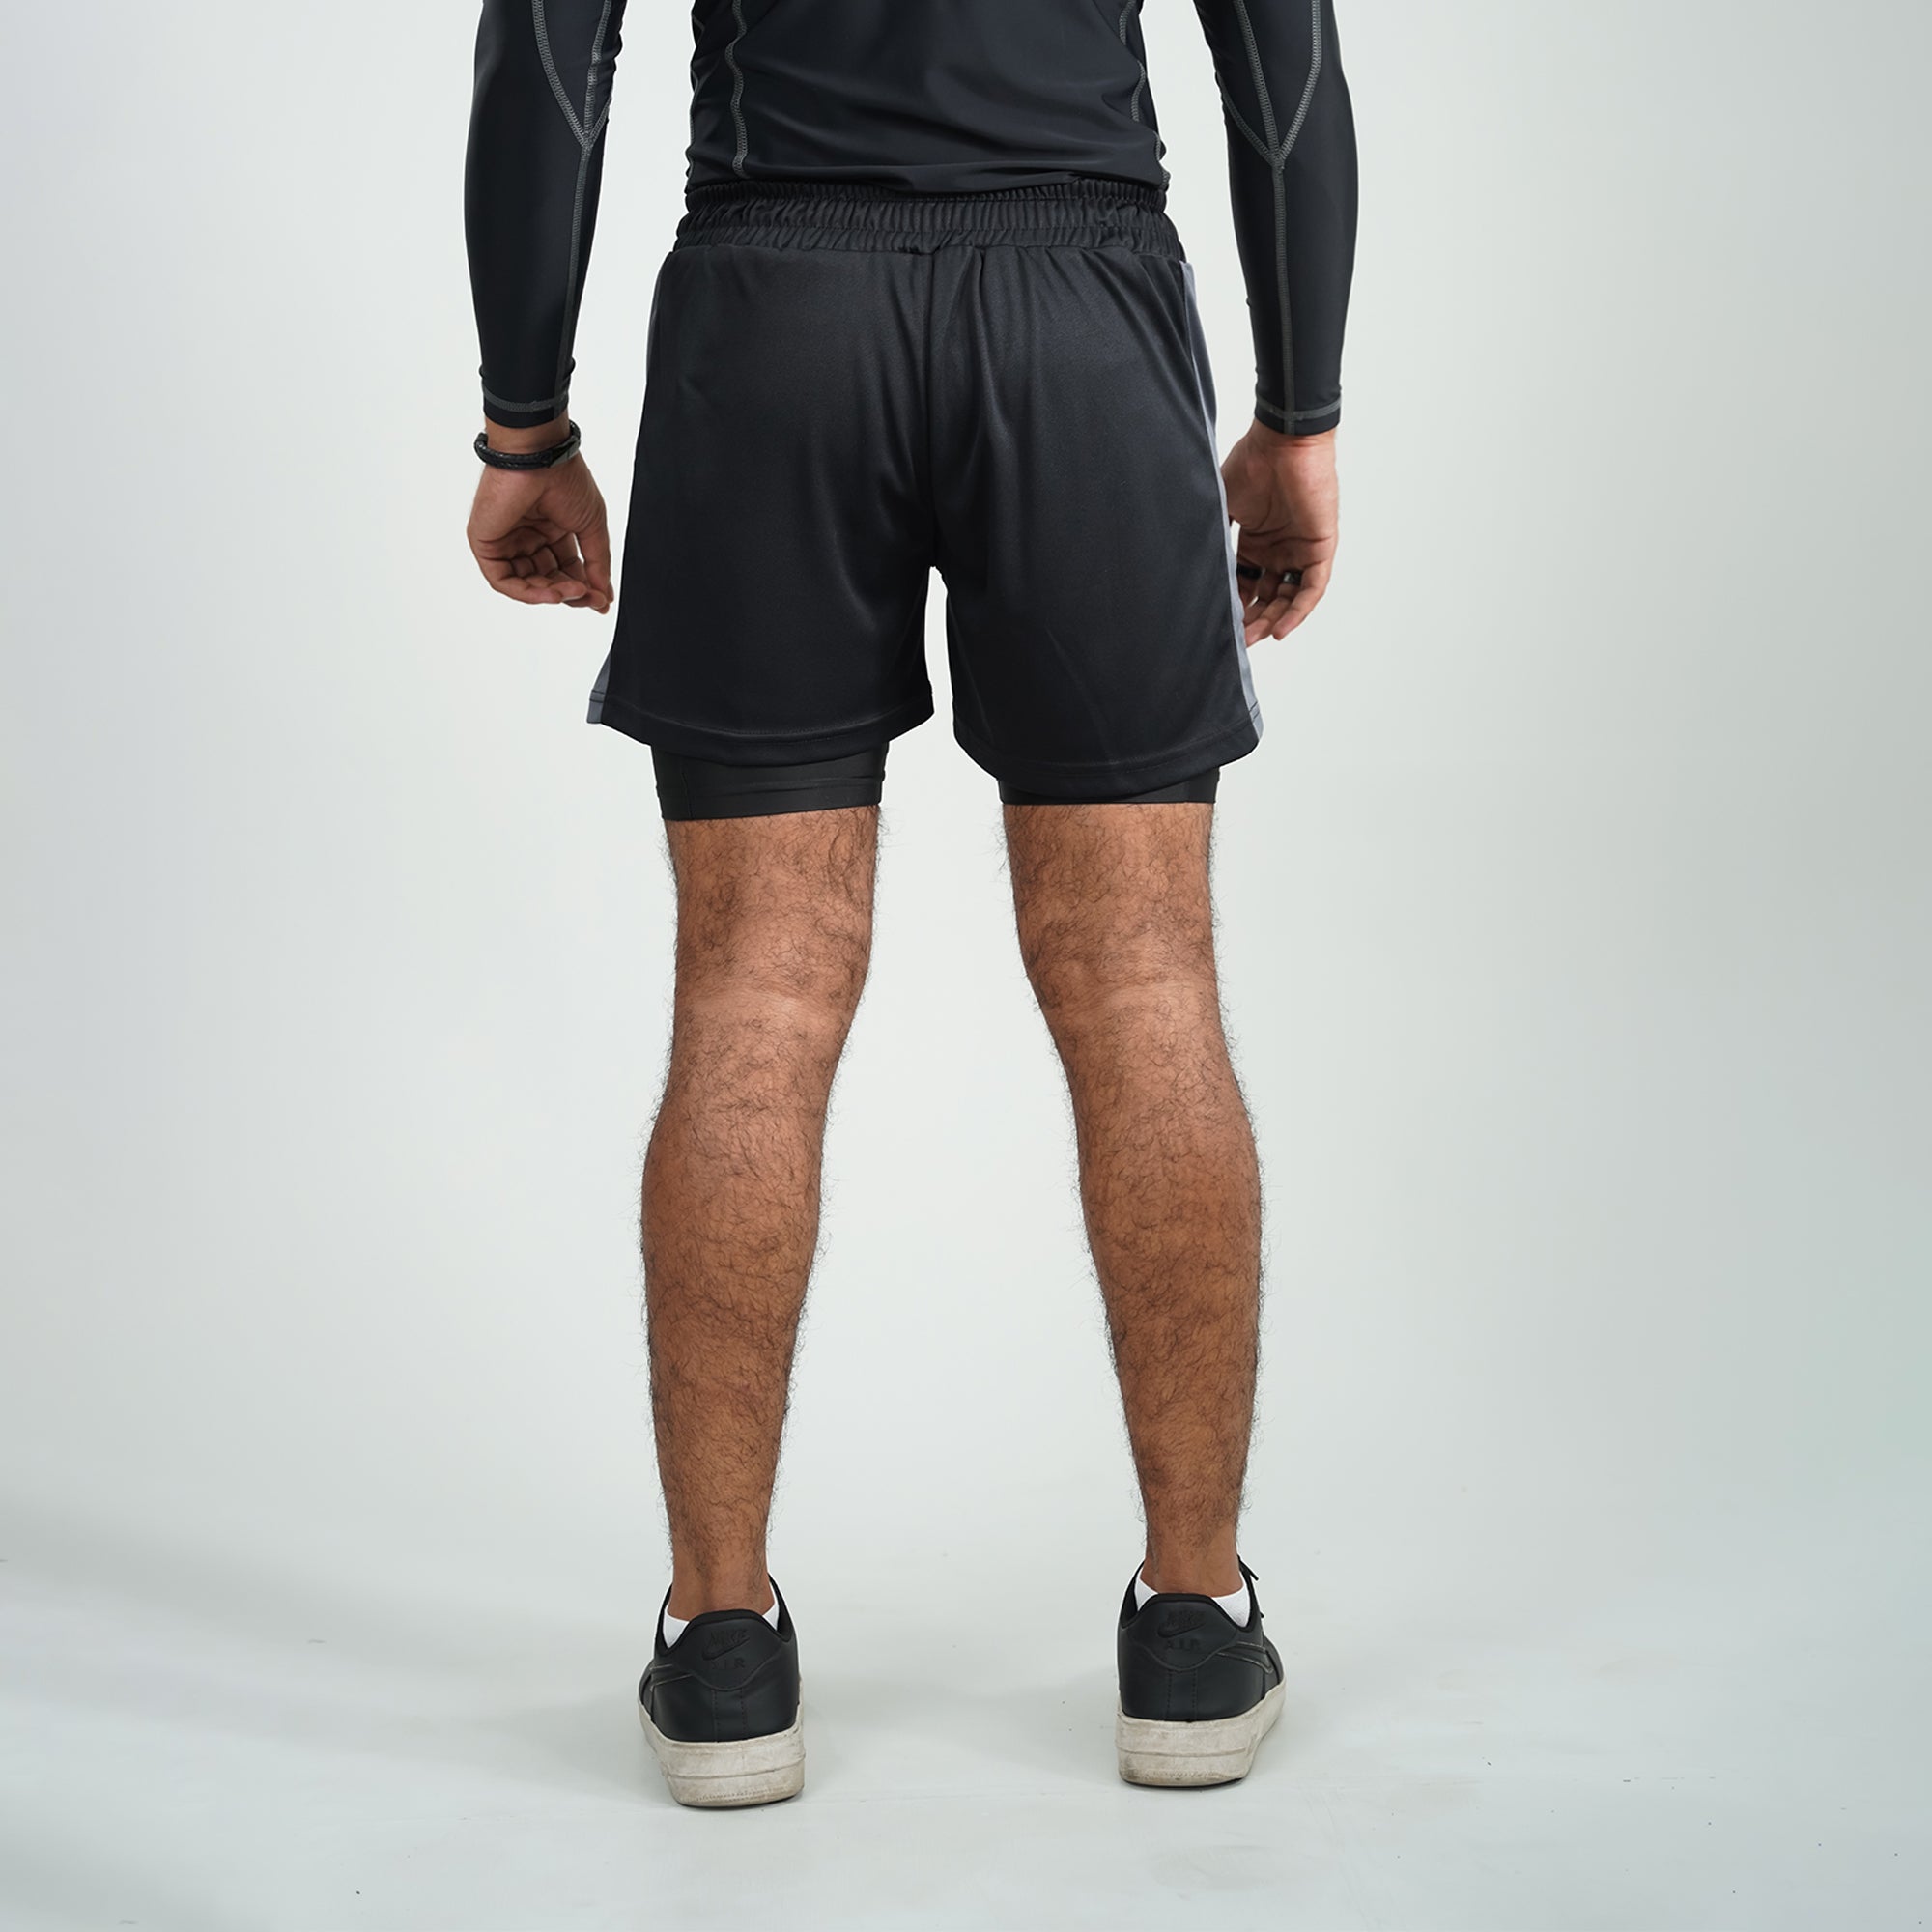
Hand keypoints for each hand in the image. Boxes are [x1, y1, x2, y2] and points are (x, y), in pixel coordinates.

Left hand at [466, 420, 613, 613]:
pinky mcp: (486, 544)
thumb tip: (603, 594)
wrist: (539, 456)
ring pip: (526, 585)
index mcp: (550, 529)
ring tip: (574, 591)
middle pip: (547, 580)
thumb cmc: (564, 478)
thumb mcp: (592, 526)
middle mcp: (527, 535)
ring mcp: (505, 540)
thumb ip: (597, 562)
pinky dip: (528, 593)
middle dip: (570, 593)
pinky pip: (503, 581)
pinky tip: (552, 594)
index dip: (583, 588)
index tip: (601, 600)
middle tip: (590, 597)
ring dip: (552, 594)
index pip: (565, 569)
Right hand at [1220, 421, 1338, 644]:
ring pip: (1289, 597)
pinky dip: (1298, 610)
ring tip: (1254, 638)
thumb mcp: (1223, 506)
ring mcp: (1300, 548)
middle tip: (1236, 640)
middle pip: (1268, 596)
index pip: (1246, 584)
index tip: (1219, 625)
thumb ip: (1214, 537)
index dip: (1235, 605)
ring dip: (1273, 620)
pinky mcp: (1320, 546)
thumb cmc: (1252, 463)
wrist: (1282, 441)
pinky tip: (1280, 629)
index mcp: (1256, 540)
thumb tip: (1193, 567)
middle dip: (1253, 620)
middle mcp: (1279, 548)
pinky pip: (1312, 588)